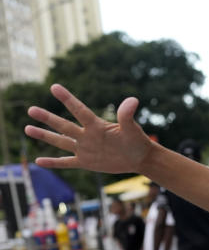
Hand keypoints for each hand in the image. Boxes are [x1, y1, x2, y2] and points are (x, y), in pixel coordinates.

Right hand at [25, 84, 154, 172]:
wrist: (139, 158)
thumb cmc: (138, 141)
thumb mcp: (132, 129)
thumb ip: (128, 115)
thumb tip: (132, 100)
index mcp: (97, 126)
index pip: (80, 110)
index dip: (68, 99)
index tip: (54, 87)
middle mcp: (87, 135)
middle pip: (64, 125)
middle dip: (48, 118)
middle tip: (30, 109)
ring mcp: (85, 149)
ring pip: (61, 141)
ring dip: (45, 136)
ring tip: (27, 128)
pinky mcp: (86, 162)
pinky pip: (67, 162)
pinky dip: (54, 163)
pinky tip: (38, 161)